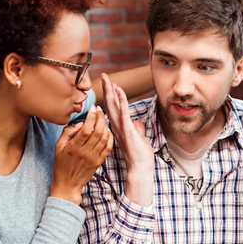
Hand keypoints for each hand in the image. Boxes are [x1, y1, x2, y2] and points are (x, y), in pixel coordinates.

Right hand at [51, 105, 113, 204]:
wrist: (68, 184)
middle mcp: (85, 152)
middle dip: (100, 118)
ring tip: (103, 119)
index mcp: (74, 147)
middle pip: (98, 131)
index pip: (86, 129)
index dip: (91, 116)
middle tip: (99, 110)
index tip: (92, 108)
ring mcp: (94, 157)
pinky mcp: (100, 162)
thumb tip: (80, 123)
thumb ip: (67, 132)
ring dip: (106, 126)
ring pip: (105, 138)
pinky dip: (110, 137)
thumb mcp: (58, 147)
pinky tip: (107, 130)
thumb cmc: (61, 165)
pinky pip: (109, 147)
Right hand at [100, 73, 154, 205]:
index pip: (112, 108)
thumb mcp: (138, 138)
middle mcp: (116, 126)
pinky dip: (121, 100)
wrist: (139, 168)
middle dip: (106, 88)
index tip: (109, 84)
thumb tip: (137, 122)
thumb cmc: (139, 155)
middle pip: (109, 103)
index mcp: (118, 127)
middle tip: (103, 75)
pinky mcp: (127, 129)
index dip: (110, 95)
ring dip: (111, 91)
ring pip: (113, 105)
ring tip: (107, 78)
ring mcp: (120, 127)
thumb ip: (136, 129)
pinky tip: (119, 90)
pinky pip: (123, 111)